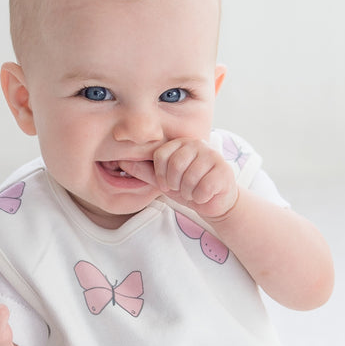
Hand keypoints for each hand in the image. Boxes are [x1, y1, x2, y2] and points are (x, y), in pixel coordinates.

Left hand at [121, 138, 237, 220]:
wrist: (214, 202)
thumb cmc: (188, 188)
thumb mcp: (163, 180)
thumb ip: (144, 171)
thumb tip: (121, 161)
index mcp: (180, 143)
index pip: (160, 155)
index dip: (161, 175)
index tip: (169, 182)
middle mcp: (197, 144)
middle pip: (175, 165)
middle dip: (176, 184)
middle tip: (183, 188)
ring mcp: (212, 155)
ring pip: (189, 178)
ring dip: (189, 192)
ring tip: (194, 191)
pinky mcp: (223, 170)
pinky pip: (203, 188)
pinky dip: (201, 197)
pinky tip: (205, 194)